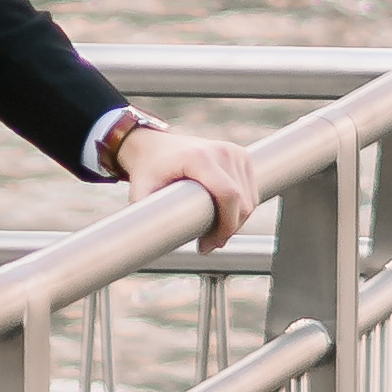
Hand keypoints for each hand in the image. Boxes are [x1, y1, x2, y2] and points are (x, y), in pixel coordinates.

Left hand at [101, 113, 260, 263]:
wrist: (155, 145)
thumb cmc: (147, 170)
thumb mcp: (141, 191)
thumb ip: (143, 214)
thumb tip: (144, 242)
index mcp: (199, 158)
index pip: (229, 195)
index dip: (225, 226)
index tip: (207, 245)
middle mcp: (221, 151)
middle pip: (242, 201)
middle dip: (229, 229)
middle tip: (208, 244)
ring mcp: (234, 152)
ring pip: (249, 199)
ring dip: (236, 221)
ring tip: (213, 233)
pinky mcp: (241, 155)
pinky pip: (250, 190)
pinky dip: (241, 208)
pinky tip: (224, 217)